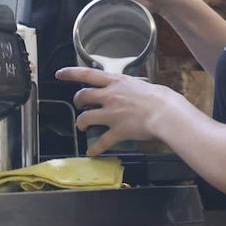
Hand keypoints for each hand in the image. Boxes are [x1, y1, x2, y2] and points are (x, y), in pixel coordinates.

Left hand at [55, 65, 174, 156]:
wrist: (166, 112)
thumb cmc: (160, 97)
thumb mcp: (141, 84)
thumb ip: (131, 86)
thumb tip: (134, 87)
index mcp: (116, 82)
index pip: (88, 73)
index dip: (71, 73)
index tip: (60, 74)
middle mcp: (110, 96)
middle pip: (82, 96)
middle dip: (77, 101)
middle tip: (80, 105)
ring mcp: (112, 114)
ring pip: (84, 118)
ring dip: (81, 123)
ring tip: (82, 127)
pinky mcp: (117, 131)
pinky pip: (100, 142)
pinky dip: (94, 148)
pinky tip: (92, 152)